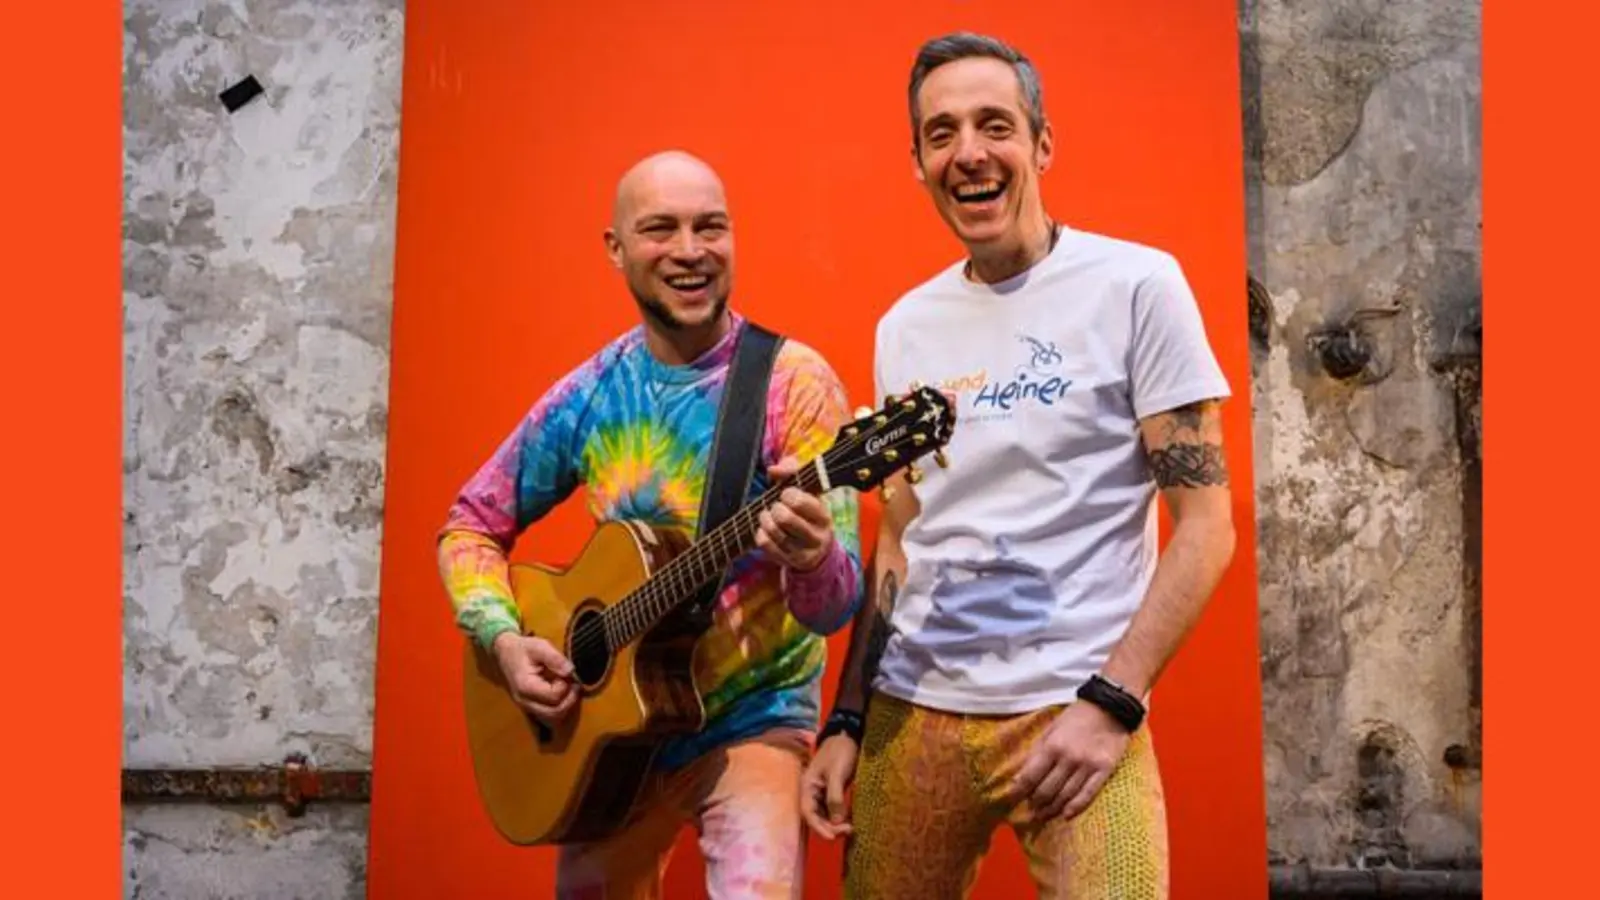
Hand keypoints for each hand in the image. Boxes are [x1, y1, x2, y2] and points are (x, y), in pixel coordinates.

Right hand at [492, 632, 577, 723]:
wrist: (505, 654)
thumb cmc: (523, 649)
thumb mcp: (539, 646)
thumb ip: (555, 658)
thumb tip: (570, 671)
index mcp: (526, 686)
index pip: (553, 696)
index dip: (565, 685)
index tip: (566, 673)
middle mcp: (525, 701)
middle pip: (554, 713)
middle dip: (569, 700)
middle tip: (574, 684)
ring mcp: (527, 707)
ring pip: (552, 719)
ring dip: (565, 706)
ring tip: (569, 689)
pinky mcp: (530, 708)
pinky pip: (548, 717)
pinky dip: (559, 709)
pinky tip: (562, 694)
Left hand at [755, 456, 834, 571]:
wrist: (818, 550)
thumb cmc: (809, 513)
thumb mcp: (809, 492)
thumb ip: (793, 472)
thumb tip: (773, 470)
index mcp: (824, 517)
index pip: (800, 502)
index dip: (787, 494)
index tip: (787, 493)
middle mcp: (817, 537)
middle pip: (785, 518)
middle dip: (775, 507)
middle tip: (777, 505)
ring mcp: (803, 552)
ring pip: (774, 532)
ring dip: (765, 518)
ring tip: (768, 514)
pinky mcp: (789, 561)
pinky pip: (765, 544)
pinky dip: (761, 532)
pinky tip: (765, 528)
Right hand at [800, 733, 859, 839]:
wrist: (848, 736)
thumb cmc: (840, 752)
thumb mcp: (836, 773)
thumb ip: (835, 797)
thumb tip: (836, 822)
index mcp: (807, 786)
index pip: (808, 813)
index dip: (819, 828)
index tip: (833, 838)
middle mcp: (812, 793)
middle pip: (816, 817)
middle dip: (830, 827)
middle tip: (848, 830)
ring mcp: (822, 793)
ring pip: (825, 815)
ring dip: (835, 824)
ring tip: (851, 828)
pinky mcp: (833, 793)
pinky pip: (833, 810)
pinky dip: (840, 817)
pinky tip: (850, 821)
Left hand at [1009, 702, 1130, 823]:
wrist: (1109, 708)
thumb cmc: (1076, 718)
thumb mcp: (1050, 729)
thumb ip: (1036, 752)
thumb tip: (1019, 777)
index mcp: (1052, 746)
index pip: (1030, 776)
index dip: (1019, 790)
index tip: (1012, 799)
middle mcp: (1068, 758)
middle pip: (1047, 790)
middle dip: (1036, 803)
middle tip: (1031, 810)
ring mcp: (1087, 765)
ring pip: (1065, 795)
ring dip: (1052, 808)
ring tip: (1044, 815)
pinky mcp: (1104, 770)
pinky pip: (1088, 794)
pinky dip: (1076, 807)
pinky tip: (1066, 815)